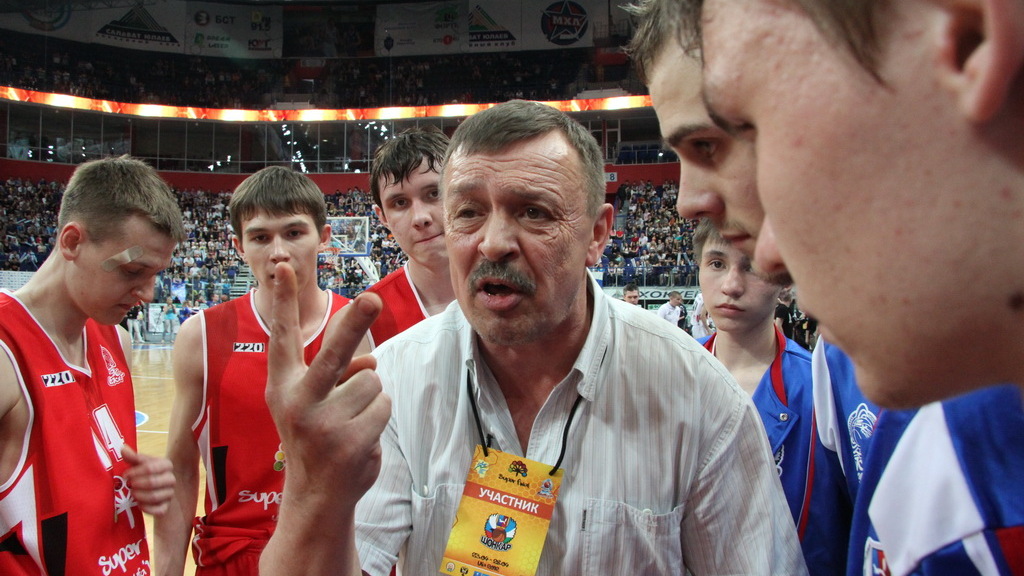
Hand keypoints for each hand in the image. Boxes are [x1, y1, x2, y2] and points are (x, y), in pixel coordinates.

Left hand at [122, 445, 175, 514]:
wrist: (155, 488)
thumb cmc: (144, 473)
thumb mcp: (139, 463)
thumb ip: (132, 457)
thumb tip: (123, 447)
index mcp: (166, 465)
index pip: (151, 467)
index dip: (136, 472)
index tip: (125, 475)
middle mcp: (171, 479)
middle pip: (153, 482)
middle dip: (137, 484)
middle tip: (129, 485)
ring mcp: (170, 494)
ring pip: (155, 496)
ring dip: (140, 496)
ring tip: (132, 494)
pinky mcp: (166, 507)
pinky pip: (159, 510)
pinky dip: (147, 508)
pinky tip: (138, 505)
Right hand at [266, 261, 390, 506]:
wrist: (317, 495)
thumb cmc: (318, 436)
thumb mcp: (313, 401)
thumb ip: (335, 371)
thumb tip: (368, 359)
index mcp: (283, 385)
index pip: (283, 335)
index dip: (282, 299)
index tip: (281, 265)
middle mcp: (298, 401)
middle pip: (335, 351)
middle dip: (355, 321)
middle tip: (372, 297)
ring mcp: (323, 423)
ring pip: (371, 380)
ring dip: (370, 397)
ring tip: (351, 421)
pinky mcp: (350, 441)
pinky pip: (383, 405)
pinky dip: (378, 417)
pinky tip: (359, 437)